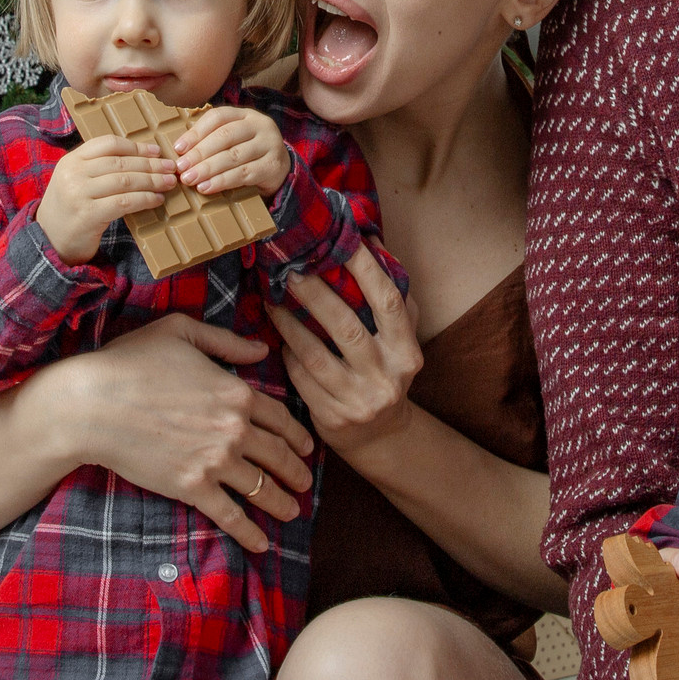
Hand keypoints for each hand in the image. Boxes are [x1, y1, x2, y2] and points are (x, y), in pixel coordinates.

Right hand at [36, 134, 172, 263]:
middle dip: (150, 164)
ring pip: (125, 181)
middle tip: (171, 167)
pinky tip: (157, 200)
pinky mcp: (88, 215)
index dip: (136, 146)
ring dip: (152, 181)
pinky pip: (124, 202)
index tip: (156, 151)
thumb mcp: (76, 181)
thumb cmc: (71, 209)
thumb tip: (142, 157)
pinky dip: (145, 199)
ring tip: (169, 182)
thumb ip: (99, 167)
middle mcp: (72, 173)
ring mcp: (78, 193)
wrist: (49, 241)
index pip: (108, 144)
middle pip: (120, 162)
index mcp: (71, 160)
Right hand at [46, 314, 316, 551]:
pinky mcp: (192, 488)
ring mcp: (215, 462)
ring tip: (293, 512)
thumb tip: (261, 350)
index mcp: (237, 392)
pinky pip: (229, 514)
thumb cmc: (129, 362)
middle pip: (279, 455)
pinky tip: (262, 544)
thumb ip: (226, 342)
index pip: (281, 417)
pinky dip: (249, 531)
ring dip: (281, 503)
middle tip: (306, 484)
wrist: (91, 405)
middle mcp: (235, 430)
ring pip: (261, 487)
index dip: (298, 435)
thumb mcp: (181, 332)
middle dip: (296, 472)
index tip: (307, 447)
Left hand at [174, 106, 288, 197]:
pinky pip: (244, 174)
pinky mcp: (273, 166)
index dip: (195, 132)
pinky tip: (207, 187)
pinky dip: (223, 181)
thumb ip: (211, 139)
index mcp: (246, 115)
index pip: (217, 117)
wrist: (280, 169)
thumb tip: (180, 152)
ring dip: (208, 169)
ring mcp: (270, 144)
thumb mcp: (233, 140)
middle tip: (181, 168)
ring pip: (233, 156)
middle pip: (225, 136)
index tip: (178, 149)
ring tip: (190, 179)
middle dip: (199, 153)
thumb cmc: (248, 153)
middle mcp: (260, 125)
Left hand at [271, 242, 416, 455]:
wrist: (380, 437)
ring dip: (289, 325)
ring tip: (271, 300)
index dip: (367, 270)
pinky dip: (288, 356)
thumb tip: (373, 243)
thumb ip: (392, 297)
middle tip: (291, 270)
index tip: (343, 242)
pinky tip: (277, 339)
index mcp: (407, 352)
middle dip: (316, 295)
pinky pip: (302, 379)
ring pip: (316, 355)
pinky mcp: (332, 418)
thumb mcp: (400, 341)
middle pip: (347, 328)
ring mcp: (359, 400)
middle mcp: (387, 377)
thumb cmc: (387, 373)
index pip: (388, 303)